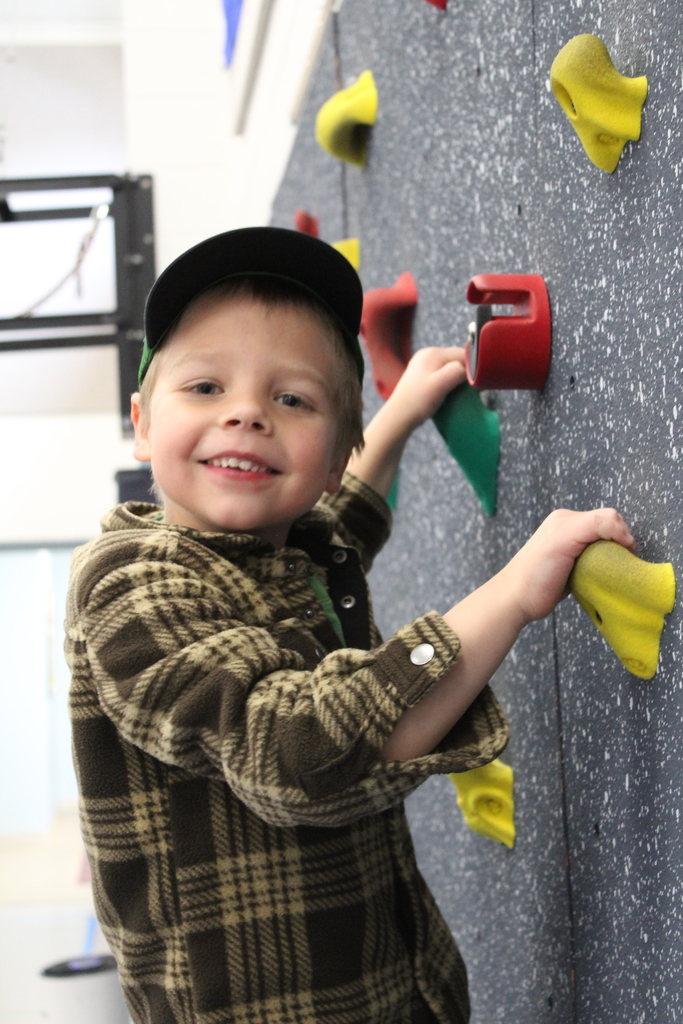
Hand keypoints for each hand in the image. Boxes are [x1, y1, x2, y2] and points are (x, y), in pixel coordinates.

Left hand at [385, 346, 466, 430]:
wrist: (399, 416)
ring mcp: (423, 363)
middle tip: (470, 389)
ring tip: (460, 391)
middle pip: (457, 359)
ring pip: (450, 366)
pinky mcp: (422, 373)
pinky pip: (442, 372)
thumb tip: (471, 369)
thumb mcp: (441, 383)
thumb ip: (458, 371)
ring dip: (458, 376)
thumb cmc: (419, 401)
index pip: (463, 354)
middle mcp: (428, 353)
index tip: (479, 384)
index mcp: (433, 352)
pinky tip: (449, 390)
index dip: (473, 367)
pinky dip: (449, 380)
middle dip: (465, 372)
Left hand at [499, 508, 635, 625]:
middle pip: (609, 530)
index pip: (608, 517)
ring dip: (612, 556)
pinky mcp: (574, 563)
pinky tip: (600, 575)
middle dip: (618, 545)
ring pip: (606, 545)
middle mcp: (569, 528)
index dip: (622, 535)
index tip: (626, 555)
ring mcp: (571, 546)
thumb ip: (593, 525)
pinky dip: (605, 565)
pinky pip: (599, 558)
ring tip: (609, 570)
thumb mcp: (563, 539)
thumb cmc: (536, 573)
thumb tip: (625, 535)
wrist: (516, 600)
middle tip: (619, 565)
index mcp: (567, 519)